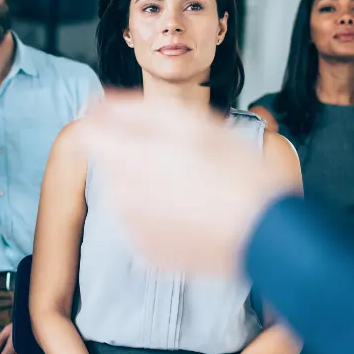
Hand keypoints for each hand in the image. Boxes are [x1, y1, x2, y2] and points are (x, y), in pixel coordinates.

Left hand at [76, 91, 296, 275]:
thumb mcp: (192, 124)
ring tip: (194, 185)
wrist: (266, 234)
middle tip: (182, 156)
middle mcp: (122, 195)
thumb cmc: (237, 175)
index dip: (104, 122)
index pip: (87, 133)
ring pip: (127, 194)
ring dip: (148, 185)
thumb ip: (136, 110)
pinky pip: (143, 224)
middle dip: (135, 154)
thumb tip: (99, 102)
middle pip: (111, 164)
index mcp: (128, 160)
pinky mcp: (147, 251)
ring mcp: (132, 228)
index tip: (124, 121)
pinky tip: (193, 211)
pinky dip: (160, 215)